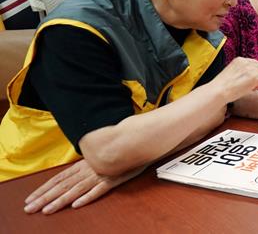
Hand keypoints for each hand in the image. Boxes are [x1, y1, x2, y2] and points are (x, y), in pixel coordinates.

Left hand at [23, 159, 144, 214]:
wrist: (136, 139)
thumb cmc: (118, 147)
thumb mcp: (99, 154)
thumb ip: (88, 161)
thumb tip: (75, 169)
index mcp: (83, 164)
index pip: (59, 178)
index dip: (44, 188)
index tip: (30, 198)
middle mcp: (87, 170)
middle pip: (63, 185)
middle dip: (44, 198)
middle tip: (29, 209)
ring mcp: (99, 175)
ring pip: (76, 189)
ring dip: (60, 200)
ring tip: (46, 210)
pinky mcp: (113, 179)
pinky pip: (99, 189)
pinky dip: (87, 196)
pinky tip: (76, 205)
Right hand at [213, 57, 257, 102]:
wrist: (219, 91)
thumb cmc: (222, 87)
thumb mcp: (231, 73)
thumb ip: (241, 71)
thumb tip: (250, 76)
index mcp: (239, 60)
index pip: (253, 63)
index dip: (254, 72)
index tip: (251, 80)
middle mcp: (246, 62)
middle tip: (253, 85)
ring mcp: (251, 69)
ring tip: (254, 87)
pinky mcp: (255, 76)